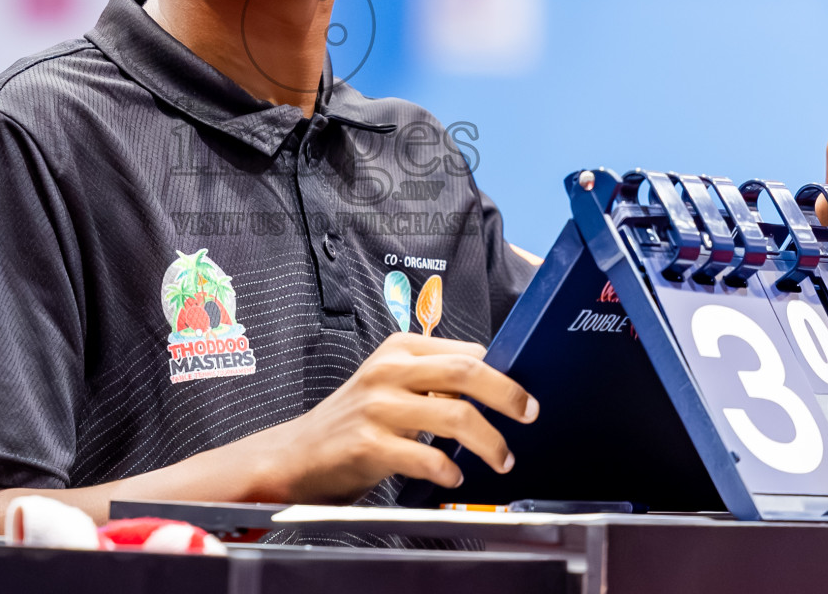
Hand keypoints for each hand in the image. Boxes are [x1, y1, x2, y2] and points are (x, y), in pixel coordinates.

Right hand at [265, 332, 538, 503]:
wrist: (298, 454)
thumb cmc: (354, 422)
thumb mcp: (392, 385)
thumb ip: (434, 381)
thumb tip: (496, 387)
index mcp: (400, 349)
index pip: (466, 352)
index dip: (502, 373)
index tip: (523, 395)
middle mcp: (389, 371)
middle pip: (466, 372)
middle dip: (507, 395)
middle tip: (529, 414)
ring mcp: (377, 407)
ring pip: (455, 416)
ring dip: (490, 442)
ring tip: (501, 459)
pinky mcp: (368, 444)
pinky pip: (425, 458)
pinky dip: (449, 471)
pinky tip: (454, 477)